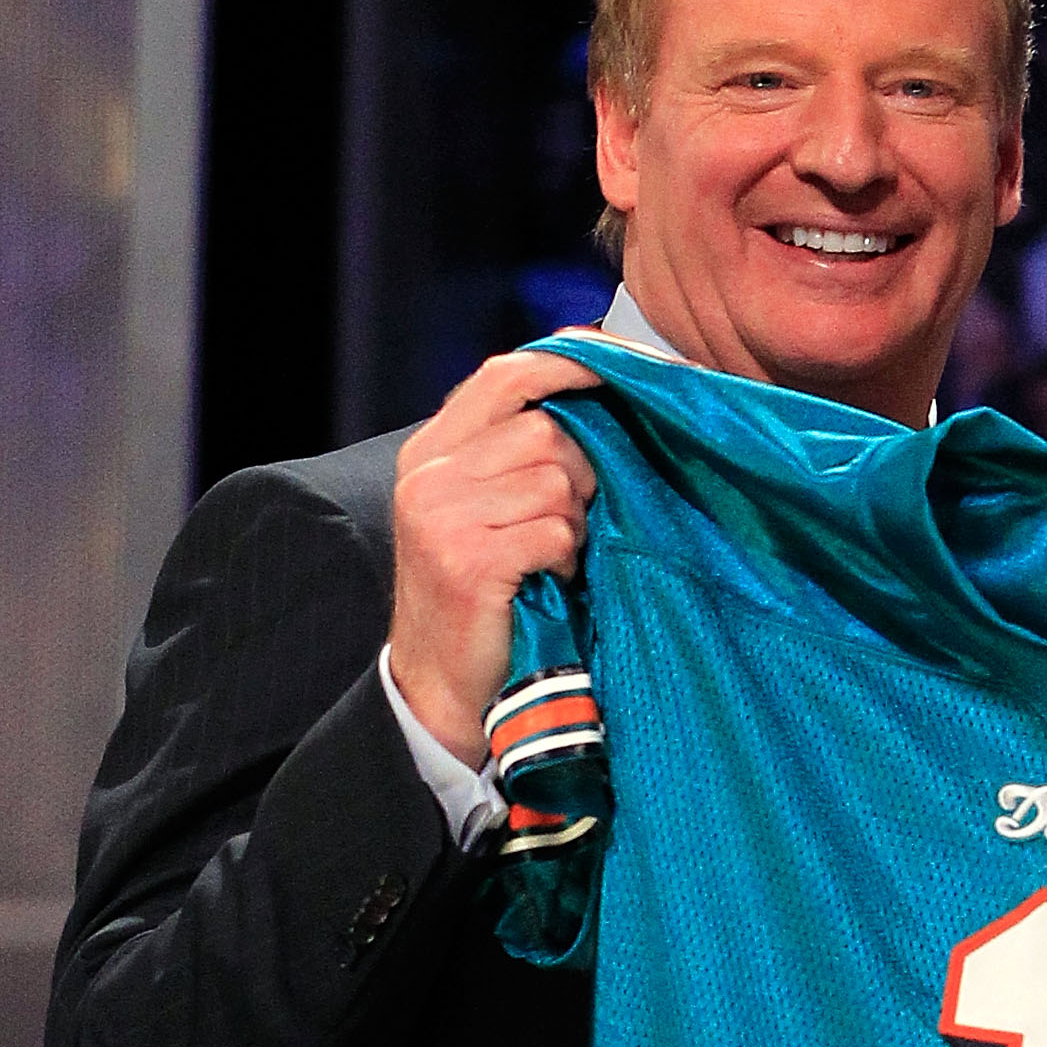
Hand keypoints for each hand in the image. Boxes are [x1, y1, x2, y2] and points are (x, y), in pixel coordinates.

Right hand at [387, 350, 604, 765]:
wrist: (442, 685)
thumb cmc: (483, 592)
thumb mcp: (483, 507)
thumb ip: (515, 451)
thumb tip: (594, 387)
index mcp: (431, 451)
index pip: (504, 376)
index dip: (565, 363)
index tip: (618, 361)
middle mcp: (428, 475)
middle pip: (546, 433)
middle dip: (579, 476)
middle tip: (566, 524)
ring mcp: (442, 516)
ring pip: (557, 481)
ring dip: (572, 524)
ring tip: (549, 558)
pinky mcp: (468, 559)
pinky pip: (555, 532)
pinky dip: (566, 559)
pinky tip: (547, 581)